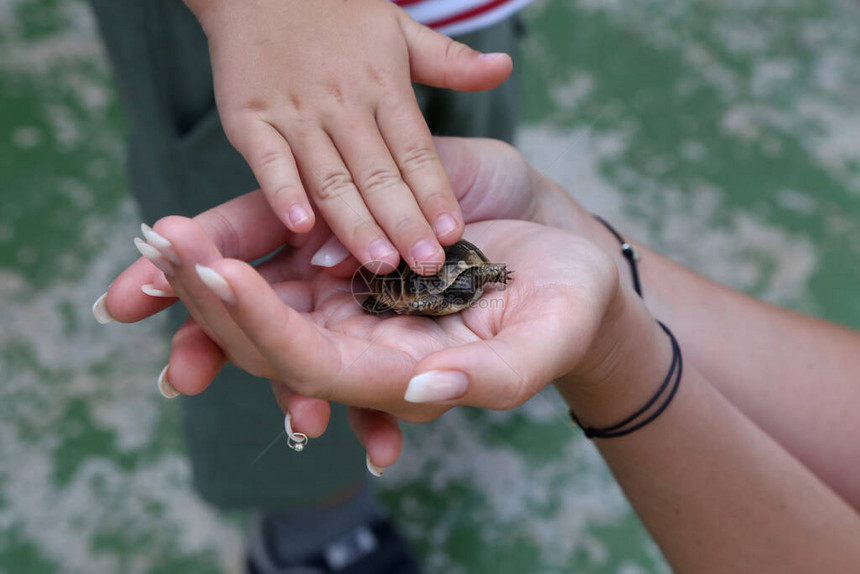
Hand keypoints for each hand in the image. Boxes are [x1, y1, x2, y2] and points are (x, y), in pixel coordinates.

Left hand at [98, 137, 542, 468]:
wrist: (565, 252)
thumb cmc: (563, 305)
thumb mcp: (543, 342)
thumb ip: (491, 378)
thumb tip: (424, 390)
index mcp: (391, 370)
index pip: (311, 364)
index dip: (262, 328)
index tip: (220, 278)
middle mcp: (356, 335)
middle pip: (265, 334)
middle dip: (209, 298)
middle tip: (162, 252)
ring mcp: (348, 286)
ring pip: (261, 289)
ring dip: (205, 270)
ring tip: (158, 239)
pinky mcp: (349, 237)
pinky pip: (282, 240)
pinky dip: (234, 237)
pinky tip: (192, 229)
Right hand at [184, 0, 512, 273]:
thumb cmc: (335, 13)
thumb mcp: (399, 30)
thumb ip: (449, 61)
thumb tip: (504, 69)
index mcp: (382, 85)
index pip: (415, 149)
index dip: (435, 192)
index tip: (454, 233)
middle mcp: (342, 102)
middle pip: (378, 173)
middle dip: (405, 223)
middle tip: (428, 267)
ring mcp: (294, 111)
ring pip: (331, 176)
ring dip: (356, 223)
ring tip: (382, 264)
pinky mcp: (249, 118)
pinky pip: (269, 161)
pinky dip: (283, 192)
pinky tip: (303, 229)